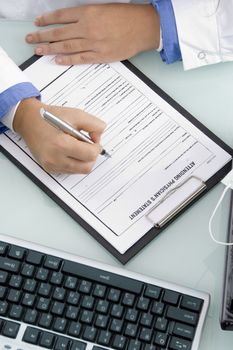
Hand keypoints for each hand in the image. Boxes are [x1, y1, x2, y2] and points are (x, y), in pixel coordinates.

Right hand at [13, 98, 105, 173]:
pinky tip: (69, 150)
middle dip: (91, 155)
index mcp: (61, 144)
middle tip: (88, 144)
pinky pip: (71, 171)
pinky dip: (75, 162)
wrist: (29, 121)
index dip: (96, 146)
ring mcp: (52, 165)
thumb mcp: (75, 114)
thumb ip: (93, 125)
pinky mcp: (50, 169)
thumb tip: (99, 137)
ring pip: (80, 170)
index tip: (94, 139)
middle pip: (87, 167)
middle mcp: (55, 158)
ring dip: (84, 159)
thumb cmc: (50, 116)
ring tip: (77, 146)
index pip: (90, 155)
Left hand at [25, 4, 159, 64]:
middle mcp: (88, 28)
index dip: (47, 20)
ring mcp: (94, 43)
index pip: (61, 16)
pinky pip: (80, 58)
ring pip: (67, 46)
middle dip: (42, 36)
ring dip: (50, 49)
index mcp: (88, 12)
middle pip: (59, 33)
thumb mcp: (104, 8)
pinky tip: (57, 60)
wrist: (143, 27)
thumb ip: (86, 15)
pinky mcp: (100, 56)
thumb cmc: (126, 16)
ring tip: (39, 51)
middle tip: (31, 40)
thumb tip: (70, 24)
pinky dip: (67, 59)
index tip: (38, 23)